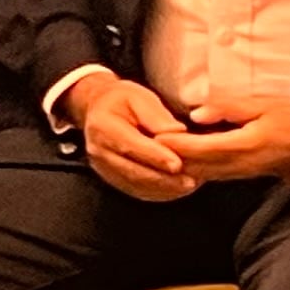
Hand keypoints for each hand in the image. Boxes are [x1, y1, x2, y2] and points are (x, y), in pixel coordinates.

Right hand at [73, 76, 201, 200]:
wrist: (98, 109)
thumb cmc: (122, 101)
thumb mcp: (139, 97)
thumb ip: (156, 115)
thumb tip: (178, 132)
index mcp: (103, 126)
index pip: (129, 145)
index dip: (154, 157)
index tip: (177, 164)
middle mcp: (98, 150)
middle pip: (132, 170)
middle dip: (163, 179)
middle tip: (190, 182)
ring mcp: (102, 167)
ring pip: (135, 184)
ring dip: (163, 188)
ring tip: (188, 186)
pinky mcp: (111, 177)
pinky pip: (135, 190)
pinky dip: (157, 192)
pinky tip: (176, 189)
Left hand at [164, 102, 289, 191]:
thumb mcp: (265, 104)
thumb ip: (229, 108)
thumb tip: (196, 115)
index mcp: (248, 145)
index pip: (203, 149)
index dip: (176, 146)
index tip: (153, 138)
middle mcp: (246, 164)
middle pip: (201, 167)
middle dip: (173, 160)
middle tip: (146, 150)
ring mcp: (250, 173)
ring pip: (209, 174)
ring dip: (185, 168)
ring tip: (159, 158)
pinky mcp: (253, 175)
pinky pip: (221, 176)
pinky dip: (201, 170)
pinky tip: (187, 164)